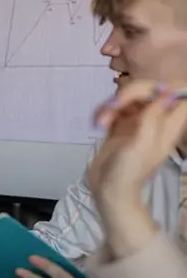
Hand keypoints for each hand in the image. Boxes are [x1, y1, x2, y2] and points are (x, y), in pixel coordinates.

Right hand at [88, 80, 186, 199]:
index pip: (179, 97)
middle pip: (149, 91)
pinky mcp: (118, 126)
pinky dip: (103, 112)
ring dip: (111, 105)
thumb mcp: (142, 145)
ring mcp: (136, 122)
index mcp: (168, 126)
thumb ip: (153, 118)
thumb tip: (166, 92)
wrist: (108, 190)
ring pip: (127, 97)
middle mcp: (154, 121)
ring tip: (101, 122)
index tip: (150, 93)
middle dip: (129, 93)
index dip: (168, 88)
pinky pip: (113, 108)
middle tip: (115, 105)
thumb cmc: (128, 172)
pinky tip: (98, 123)